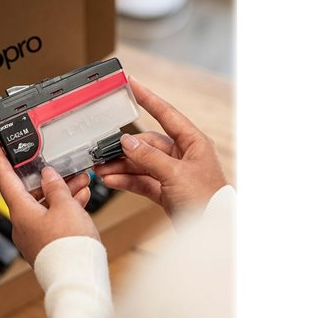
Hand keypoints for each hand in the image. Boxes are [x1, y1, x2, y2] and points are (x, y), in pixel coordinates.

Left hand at [0, 136, 99, 265]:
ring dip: (61, 191)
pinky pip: (53, 218)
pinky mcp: (46, 244)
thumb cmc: (69, 247)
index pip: (4, 177)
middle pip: (28, 190)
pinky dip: (65, 207)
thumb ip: (56, 187)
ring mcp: (34, 235)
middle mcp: (22, 223)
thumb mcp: (66, 207)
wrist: (78, 279)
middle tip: (56, 161)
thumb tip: (47, 175)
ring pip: (44, 204)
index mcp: (20, 211)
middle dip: (46, 175)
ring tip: (80, 179)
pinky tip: (81, 198)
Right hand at [94, 76, 227, 216]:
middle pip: (147, 144)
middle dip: (124, 148)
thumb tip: (127, 142)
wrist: (215, 234)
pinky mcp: (167, 191)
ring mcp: (174, 174)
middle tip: (102, 151)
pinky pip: (142, 180)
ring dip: (121, 166)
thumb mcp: (176, 175)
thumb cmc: (208, 202)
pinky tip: (111, 180)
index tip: (130, 83)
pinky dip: (127, 180)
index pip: (165, 113)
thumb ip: (149, 157)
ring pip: (141, 163)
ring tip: (101, 169)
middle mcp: (183, 155)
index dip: (146, 97)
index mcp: (193, 142)